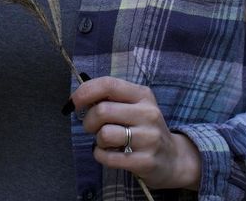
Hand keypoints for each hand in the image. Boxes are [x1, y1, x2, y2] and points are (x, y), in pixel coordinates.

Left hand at [68, 74, 201, 190]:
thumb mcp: (135, 106)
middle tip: (91, 128)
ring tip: (105, 142)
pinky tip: (107, 153)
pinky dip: (100, 155)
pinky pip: (109, 157)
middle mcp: (148, 113)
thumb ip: (112, 99)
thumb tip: (80, 97)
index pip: (108, 85)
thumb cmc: (145, 129)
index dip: (85, 92)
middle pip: (102, 110)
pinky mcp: (145, 161)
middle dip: (88, 121)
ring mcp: (148, 138)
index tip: (73, 102)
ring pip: (105, 134)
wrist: (173, 159)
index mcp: (142, 95)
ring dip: (97, 140)